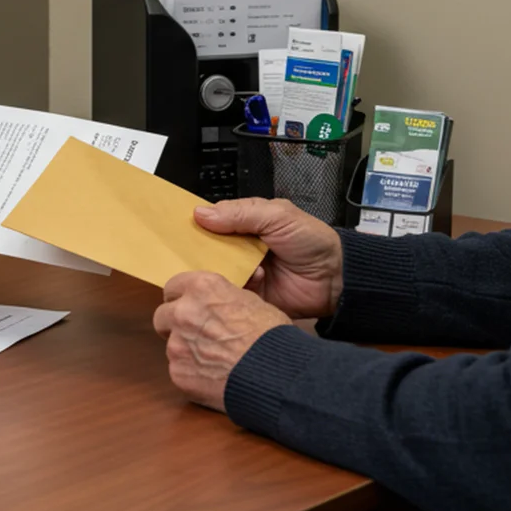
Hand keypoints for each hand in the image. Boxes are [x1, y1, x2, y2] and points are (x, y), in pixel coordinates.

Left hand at [152, 272, 291, 411]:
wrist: (276, 375)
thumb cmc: (271, 337)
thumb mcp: (252, 302)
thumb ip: (224, 299)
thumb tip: (218, 302)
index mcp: (202, 288)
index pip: (173, 286)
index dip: (182, 298)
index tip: (188, 305)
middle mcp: (183, 312)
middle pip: (162, 316)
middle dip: (175, 324)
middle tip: (196, 334)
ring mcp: (177, 344)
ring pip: (171, 345)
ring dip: (186, 350)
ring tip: (212, 360)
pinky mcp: (178, 373)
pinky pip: (179, 370)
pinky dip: (191, 373)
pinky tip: (213, 376)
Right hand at [193, 198, 342, 318]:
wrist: (336, 279)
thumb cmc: (311, 241)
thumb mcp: (278, 217)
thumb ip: (241, 214)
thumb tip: (200, 213)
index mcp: (247, 225)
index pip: (213, 222)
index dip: (196, 224)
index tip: (174, 228)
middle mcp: (241, 249)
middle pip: (209, 249)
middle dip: (198, 252)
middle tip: (183, 254)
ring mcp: (245, 274)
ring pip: (216, 272)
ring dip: (213, 272)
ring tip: (209, 270)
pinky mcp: (249, 297)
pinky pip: (229, 294)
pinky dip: (227, 291)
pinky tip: (229, 287)